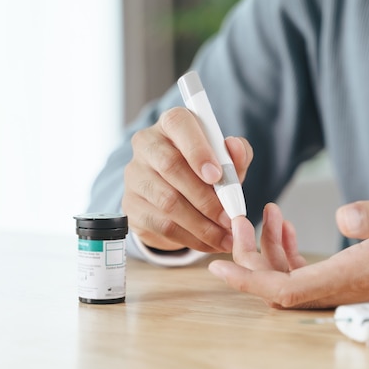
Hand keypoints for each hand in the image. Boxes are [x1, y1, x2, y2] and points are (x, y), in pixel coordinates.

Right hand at [122, 107, 252, 252]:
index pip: (179, 124)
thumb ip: (236, 154)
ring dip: (202, 224)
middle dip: (206, 197)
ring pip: (167, 201)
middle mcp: (147, 144)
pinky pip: (162, 225)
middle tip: (230, 218)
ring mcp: (135, 175)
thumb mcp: (227, 162)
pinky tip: (211, 244)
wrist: (179, 198)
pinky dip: (191, 238)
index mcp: (172, 124)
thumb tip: (234, 146)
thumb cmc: (207, 172)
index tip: (217, 176)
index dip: (197, 150)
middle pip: (171, 166)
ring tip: (226, 237)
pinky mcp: (132, 206)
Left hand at [208, 191, 368, 308]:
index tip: (217, 265)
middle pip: (280, 288)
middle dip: (250, 260)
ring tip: (266, 213)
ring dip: (267, 252)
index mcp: (355, 275)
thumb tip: (343, 217)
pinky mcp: (351, 274)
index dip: (249, 281)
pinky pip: (306, 272)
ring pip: (290, 279)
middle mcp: (346, 286)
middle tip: (240, 221)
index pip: (287, 290)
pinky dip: (286, 251)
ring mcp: (347, 283)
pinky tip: (285, 226)